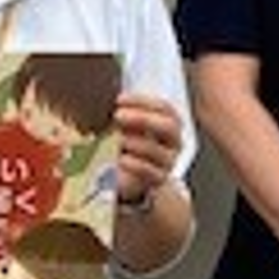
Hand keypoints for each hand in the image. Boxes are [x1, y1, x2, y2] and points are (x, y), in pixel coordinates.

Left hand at [113, 91, 180, 208]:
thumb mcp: (125, 126)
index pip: (163, 108)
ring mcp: (168, 161)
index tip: (119, 100)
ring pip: (157, 150)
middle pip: (168, 126)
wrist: (128, 175)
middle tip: (117, 115)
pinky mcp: (158, 179)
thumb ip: (122, 115)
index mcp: (168, 123)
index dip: (142, 101)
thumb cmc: (127, 143)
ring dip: (135, 142)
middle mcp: (173, 141)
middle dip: (143, 118)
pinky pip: (150, 171)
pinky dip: (134, 164)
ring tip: (118, 140)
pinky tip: (121, 159)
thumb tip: (106, 105)